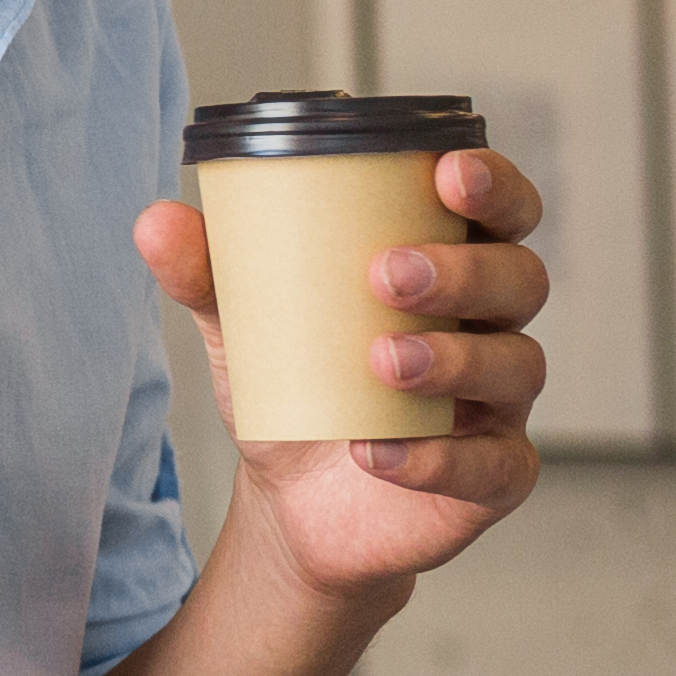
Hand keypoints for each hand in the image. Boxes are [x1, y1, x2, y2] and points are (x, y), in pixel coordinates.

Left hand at [130, 145, 548, 595]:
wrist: (292, 504)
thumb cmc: (292, 388)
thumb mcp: (245, 327)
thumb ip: (208, 274)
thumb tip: (155, 220)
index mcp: (450, 267)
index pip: (501, 211)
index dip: (494, 184)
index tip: (450, 171)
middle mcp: (490, 326)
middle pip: (520, 279)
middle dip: (464, 269)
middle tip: (388, 273)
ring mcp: (500, 403)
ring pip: (515, 364)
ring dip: (452, 357)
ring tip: (379, 359)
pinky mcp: (494, 476)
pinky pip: (491, 465)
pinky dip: (433, 457)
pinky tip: (373, 450)